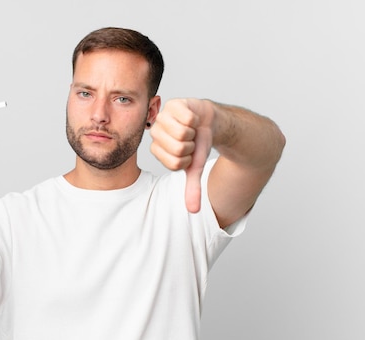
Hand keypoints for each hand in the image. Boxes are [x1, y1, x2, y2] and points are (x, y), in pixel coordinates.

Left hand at [150, 98, 214, 212]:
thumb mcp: (195, 168)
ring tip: (191, 128)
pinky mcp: (173, 104)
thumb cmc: (198, 144)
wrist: (208, 122)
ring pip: (183, 133)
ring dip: (194, 132)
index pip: (175, 162)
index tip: (188, 153)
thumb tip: (193, 211)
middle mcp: (155, 132)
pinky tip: (192, 117)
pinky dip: (197, 119)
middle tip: (191, 139)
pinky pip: (188, 118)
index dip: (188, 159)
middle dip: (192, 145)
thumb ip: (191, 188)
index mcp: (157, 149)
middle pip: (179, 148)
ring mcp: (163, 116)